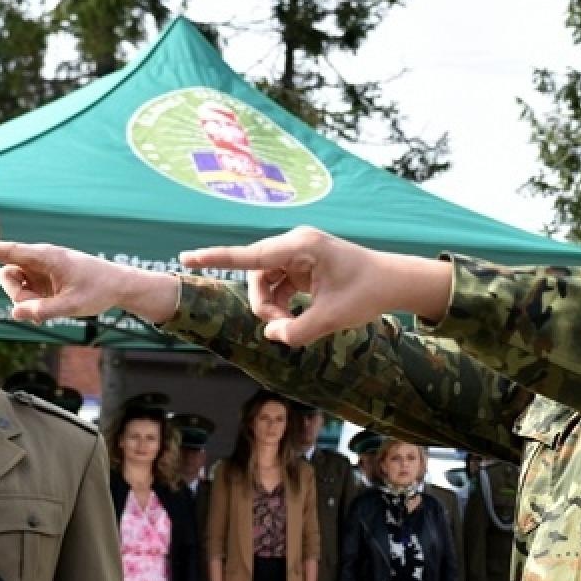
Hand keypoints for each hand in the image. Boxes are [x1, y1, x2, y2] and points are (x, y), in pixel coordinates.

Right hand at [0, 235, 177, 323]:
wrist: (119, 286)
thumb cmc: (99, 290)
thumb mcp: (73, 305)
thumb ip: (43, 311)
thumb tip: (15, 313)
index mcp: (44, 256)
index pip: (4, 251)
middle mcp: (37, 259)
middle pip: (7, 276)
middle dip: (19, 294)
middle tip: (46, 303)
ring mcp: (38, 269)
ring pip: (15, 287)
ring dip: (29, 300)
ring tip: (56, 301)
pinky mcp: (41, 278)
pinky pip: (26, 293)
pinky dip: (35, 303)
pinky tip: (54, 303)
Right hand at [179, 227, 449, 346]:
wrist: (394, 282)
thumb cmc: (368, 293)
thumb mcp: (334, 318)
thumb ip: (298, 331)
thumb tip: (270, 336)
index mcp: (301, 247)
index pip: (251, 255)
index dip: (216, 258)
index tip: (186, 258)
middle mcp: (295, 244)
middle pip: (256, 274)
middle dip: (263, 304)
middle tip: (283, 328)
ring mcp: (298, 252)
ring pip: (265, 281)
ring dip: (272, 306)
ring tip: (293, 325)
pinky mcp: (302, 263)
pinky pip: (277, 283)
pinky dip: (282, 303)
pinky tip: (296, 316)